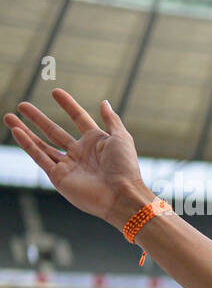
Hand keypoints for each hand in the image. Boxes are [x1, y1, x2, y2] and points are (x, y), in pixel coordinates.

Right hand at [3, 89, 151, 229]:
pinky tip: (16, 130)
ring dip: (26, 131)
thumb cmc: (125, 167)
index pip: (79, 118)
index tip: (55, 92)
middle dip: (38, 118)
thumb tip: (104, 102)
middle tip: (22, 105)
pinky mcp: (59, 177)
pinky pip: (39, 157)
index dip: (68, 105)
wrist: (121, 195)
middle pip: (54, 131)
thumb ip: (111, 120)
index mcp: (96, 142)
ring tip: (9, 117)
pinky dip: (27, 144)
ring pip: (42, 144)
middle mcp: (80, 153)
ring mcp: (68, 165)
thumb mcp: (121, 138)